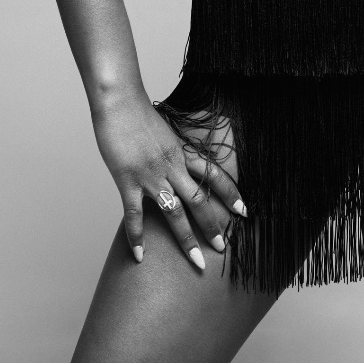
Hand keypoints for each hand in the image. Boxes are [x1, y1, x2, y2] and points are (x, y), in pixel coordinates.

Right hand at [90, 87, 248, 269]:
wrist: (119, 101)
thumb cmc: (138, 113)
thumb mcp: (164, 131)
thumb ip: (171, 150)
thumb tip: (176, 161)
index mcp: (182, 152)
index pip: (213, 175)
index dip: (230, 193)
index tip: (243, 212)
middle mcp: (172, 166)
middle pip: (198, 200)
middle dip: (212, 226)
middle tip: (223, 247)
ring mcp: (150, 175)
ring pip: (174, 212)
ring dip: (186, 239)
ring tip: (196, 261)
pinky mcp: (128, 180)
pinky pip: (134, 215)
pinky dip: (137, 237)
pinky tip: (140, 255)